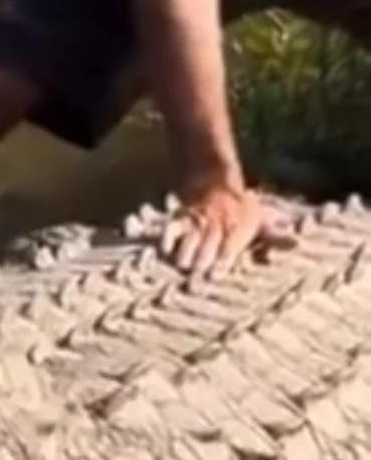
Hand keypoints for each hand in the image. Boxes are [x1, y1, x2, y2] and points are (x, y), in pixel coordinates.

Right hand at [160, 178, 295, 277]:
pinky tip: (165, 250)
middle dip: (202, 260)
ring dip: (185, 252)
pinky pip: (171, 227)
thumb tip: (295, 244)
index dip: (222, 261)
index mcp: (238, 226)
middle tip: (195, 278)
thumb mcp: (259, 220)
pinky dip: (166, 238)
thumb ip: (273, 236)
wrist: (214, 181)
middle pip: (208, 244)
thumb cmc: (240, 210)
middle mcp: (217, 223)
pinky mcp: (180, 219)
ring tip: (182, 266)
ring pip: (190, 237)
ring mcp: (197, 221)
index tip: (216, 275)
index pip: (229, 246)